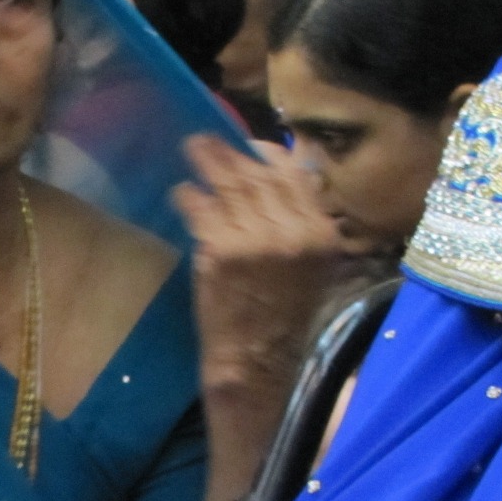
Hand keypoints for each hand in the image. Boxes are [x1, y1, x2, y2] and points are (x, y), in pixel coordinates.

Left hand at [173, 135, 347, 396]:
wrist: (257, 359)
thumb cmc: (281, 317)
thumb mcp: (311, 268)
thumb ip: (301, 224)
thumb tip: (280, 175)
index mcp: (321, 233)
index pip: (295, 177)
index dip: (269, 156)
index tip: (250, 147)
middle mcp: (294, 231)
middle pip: (259, 177)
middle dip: (231, 155)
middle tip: (207, 141)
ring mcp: (257, 238)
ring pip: (229, 187)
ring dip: (207, 164)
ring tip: (192, 148)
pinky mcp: (223, 250)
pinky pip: (202, 210)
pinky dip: (188, 196)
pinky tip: (180, 190)